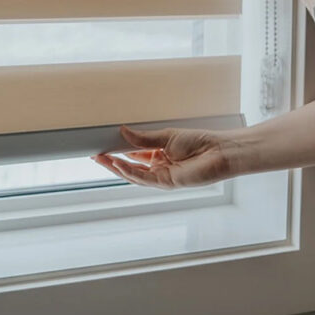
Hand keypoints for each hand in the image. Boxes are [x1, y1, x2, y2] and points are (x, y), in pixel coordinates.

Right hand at [91, 125, 240, 188]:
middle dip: (112, 162)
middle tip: (95, 155)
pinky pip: (144, 178)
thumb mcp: (167, 136)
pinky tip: (119, 164)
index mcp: (159, 154)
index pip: (133, 153)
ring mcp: (162, 176)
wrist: (218, 151)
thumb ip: (144, 138)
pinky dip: (130, 172)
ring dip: (117, 168)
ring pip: (134, 174)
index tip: (102, 143)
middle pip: (130, 166)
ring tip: (102, 159)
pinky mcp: (167, 182)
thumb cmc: (200, 142)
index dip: (117, 150)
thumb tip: (123, 132)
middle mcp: (159, 166)